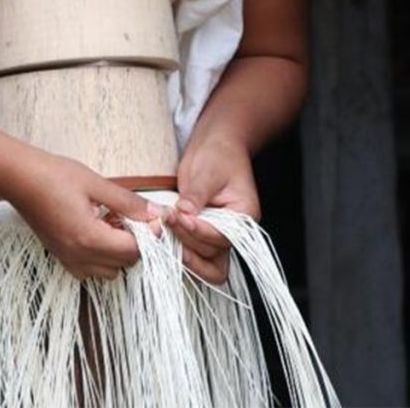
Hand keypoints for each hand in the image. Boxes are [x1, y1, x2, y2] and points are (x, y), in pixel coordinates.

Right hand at [2, 149, 164, 280]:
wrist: (18, 178)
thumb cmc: (54, 176)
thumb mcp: (97, 184)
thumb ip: (129, 203)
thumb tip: (156, 213)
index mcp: (89, 238)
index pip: (134, 251)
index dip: (150, 236)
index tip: (154, 219)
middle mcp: (78, 255)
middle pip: (124, 264)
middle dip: (136, 244)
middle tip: (133, 218)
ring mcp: (67, 259)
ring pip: (108, 271)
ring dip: (119, 252)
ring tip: (115, 224)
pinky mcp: (60, 256)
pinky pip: (90, 269)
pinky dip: (101, 257)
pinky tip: (98, 230)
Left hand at [168, 136, 259, 284]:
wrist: (215, 147)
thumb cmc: (217, 155)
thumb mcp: (206, 172)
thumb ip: (196, 196)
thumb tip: (183, 213)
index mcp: (244, 216)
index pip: (222, 236)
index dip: (199, 230)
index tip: (180, 217)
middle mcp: (234, 232)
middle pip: (213, 254)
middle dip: (188, 240)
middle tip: (168, 221)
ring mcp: (218, 236)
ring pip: (205, 262)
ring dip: (182, 250)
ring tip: (165, 230)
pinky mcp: (203, 236)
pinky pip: (195, 255)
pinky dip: (180, 250)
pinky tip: (166, 237)